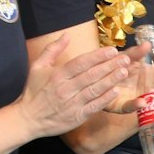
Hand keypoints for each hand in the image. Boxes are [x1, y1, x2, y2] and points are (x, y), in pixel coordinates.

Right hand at [15, 35, 131, 136]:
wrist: (28, 119)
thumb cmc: (33, 91)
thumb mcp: (37, 66)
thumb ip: (52, 49)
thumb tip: (66, 35)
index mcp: (57, 75)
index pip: (81, 63)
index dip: (98, 56)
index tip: (112, 50)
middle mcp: (65, 88)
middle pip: (91, 75)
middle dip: (110, 66)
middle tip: (125, 59)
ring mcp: (72, 103)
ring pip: (95, 89)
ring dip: (111, 80)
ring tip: (124, 71)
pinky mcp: (77, 117)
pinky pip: (94, 106)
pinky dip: (105, 99)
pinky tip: (116, 91)